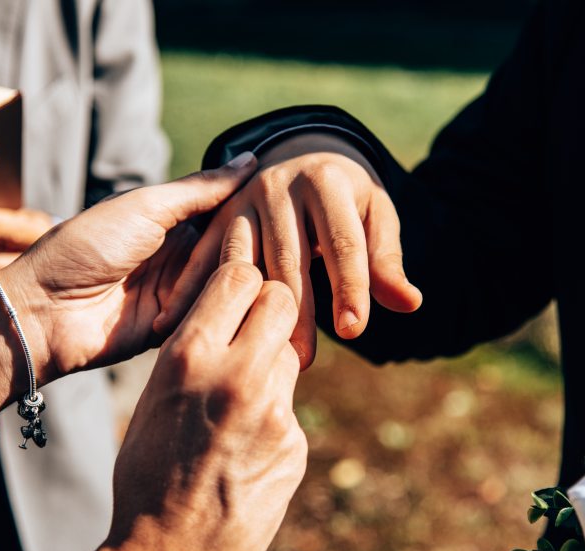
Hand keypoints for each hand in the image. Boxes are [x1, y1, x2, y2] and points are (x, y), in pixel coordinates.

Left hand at [0, 153, 257, 413]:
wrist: (44, 309)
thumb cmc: (86, 246)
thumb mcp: (146, 207)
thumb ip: (200, 189)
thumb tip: (250, 159)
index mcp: (171, 219)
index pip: (226, 211)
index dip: (249, 210)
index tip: (277, 206)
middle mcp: (177, 254)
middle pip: (231, 248)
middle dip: (243, 250)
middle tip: (267, 250)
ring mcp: (176, 291)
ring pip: (224, 283)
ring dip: (227, 282)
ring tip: (233, 281)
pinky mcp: (174, 327)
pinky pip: (207, 316)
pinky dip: (214, 310)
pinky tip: (230, 306)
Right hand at [91, 262, 305, 550]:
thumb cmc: (150, 470)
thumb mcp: (156, 396)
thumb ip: (197, 350)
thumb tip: (231, 317)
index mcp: (189, 355)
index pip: (240, 277)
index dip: (244, 283)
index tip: (240, 296)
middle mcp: (235, 374)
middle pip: (282, 300)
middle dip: (274, 309)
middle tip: (258, 330)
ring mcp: (272, 409)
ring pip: (292, 352)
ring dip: (275, 362)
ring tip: (242, 397)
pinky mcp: (294, 442)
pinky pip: (292, 405)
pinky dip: (275, 414)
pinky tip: (247, 444)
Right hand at [154, 133, 421, 367]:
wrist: (300, 157)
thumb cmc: (348, 201)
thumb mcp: (374, 218)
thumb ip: (386, 261)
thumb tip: (409, 303)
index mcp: (326, 181)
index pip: (342, 242)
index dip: (349, 287)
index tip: (354, 331)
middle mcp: (279, 184)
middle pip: (290, 257)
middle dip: (298, 311)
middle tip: (304, 361)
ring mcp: (242, 199)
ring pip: (246, 261)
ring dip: (248, 310)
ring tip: (254, 357)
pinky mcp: (218, 215)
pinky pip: (205, 257)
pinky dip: (191, 291)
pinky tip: (175, 326)